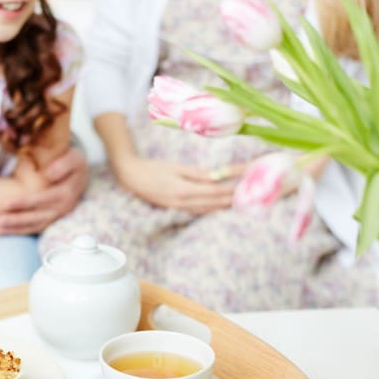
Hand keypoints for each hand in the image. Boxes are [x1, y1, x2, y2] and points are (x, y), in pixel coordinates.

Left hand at [0, 148, 88, 233]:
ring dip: (16, 228)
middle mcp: (63, 207)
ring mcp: (58, 214)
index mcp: (66, 192)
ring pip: (36, 224)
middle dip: (16, 219)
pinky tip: (3, 231)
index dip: (25, 203)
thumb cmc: (71, 160)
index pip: (43, 199)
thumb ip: (63, 164)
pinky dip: (20, 230)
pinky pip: (36, 227)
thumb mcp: (72, 157)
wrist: (80, 171)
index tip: (6, 203)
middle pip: (37, 216)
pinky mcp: (52, 218)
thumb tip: (48, 175)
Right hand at [117, 156, 238, 214]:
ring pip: (206, 210)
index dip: (230, 191)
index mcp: (184, 190)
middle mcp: (182, 203)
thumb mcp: (175, 167)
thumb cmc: (153, 168)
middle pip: (212, 204)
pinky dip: (209, 210)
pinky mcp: (174, 209)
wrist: (131, 177)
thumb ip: (196, 174)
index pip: (214, 192)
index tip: (244, 188)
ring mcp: (178, 208)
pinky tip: (215, 208)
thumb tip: (215, 177)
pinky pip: (196, 211)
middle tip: (247, 198)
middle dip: (230, 201)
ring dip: (221, 207)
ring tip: (236, 205)